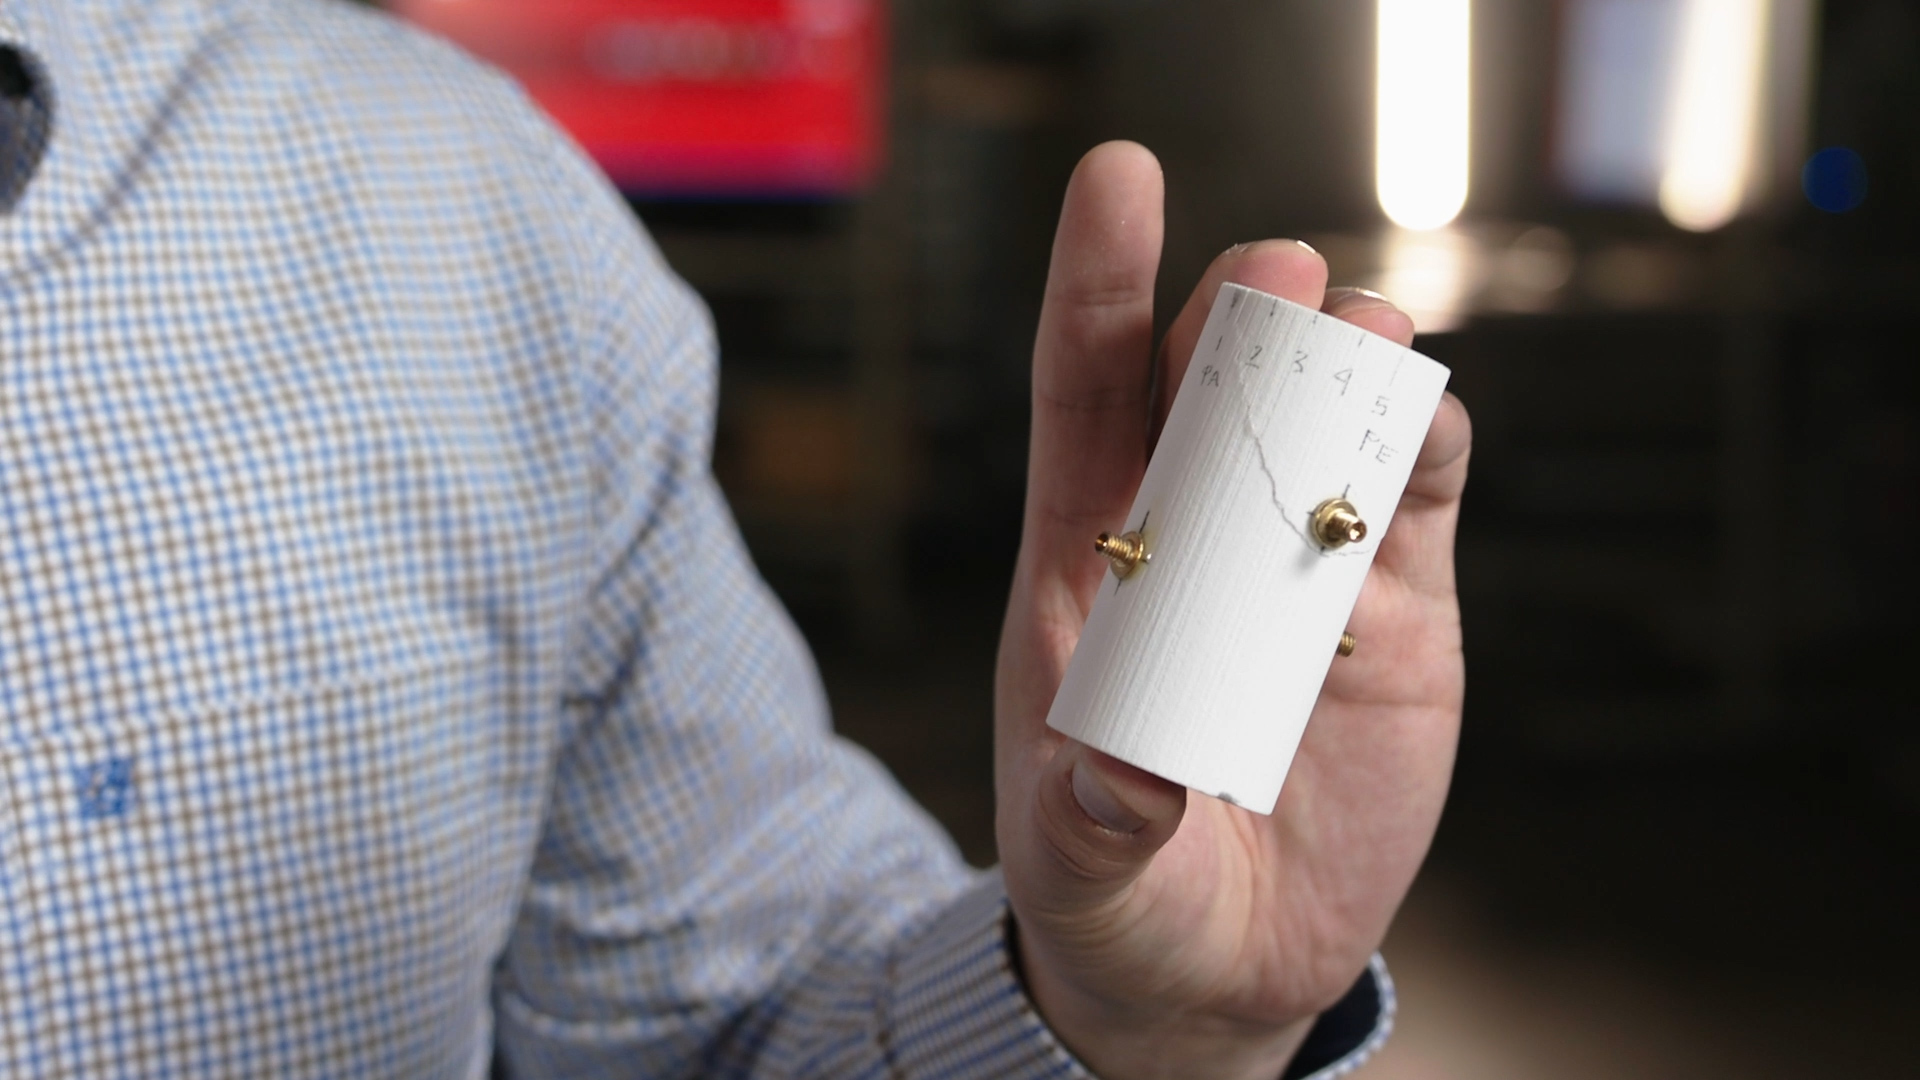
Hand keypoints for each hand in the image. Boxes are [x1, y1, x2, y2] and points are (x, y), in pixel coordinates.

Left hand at [995, 142, 1471, 1079]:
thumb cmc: (1120, 894)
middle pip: (1208, 383)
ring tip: (1368, 333)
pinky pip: (1410, 503)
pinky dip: (1422, 449)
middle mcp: (1191, 538)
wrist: (1220, 968)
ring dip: (1345, 366)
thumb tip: (1125, 769)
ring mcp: (1293, 567)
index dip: (1097, 286)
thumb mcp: (1082, 868)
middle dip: (1238, 313)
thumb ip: (1094, 820)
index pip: (1082, 396)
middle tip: (1284, 271)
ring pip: (1321, 424)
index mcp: (1088, 565)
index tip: (1120, 177)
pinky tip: (1426, 420)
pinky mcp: (1389, 613)